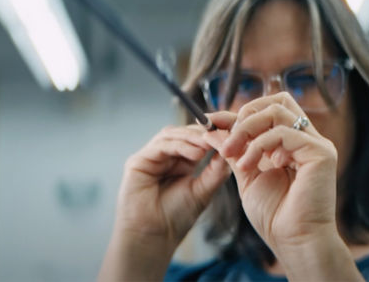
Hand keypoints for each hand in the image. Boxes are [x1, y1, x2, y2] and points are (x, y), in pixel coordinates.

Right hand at [115, 124, 230, 246]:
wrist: (153, 237)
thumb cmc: (176, 217)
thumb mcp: (203, 190)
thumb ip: (216, 169)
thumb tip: (230, 148)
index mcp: (180, 162)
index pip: (195, 139)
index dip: (211, 135)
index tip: (231, 135)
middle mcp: (164, 157)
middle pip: (182, 133)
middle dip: (202, 132)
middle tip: (220, 135)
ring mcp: (150, 158)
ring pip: (171, 135)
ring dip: (192, 137)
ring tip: (209, 145)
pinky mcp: (138, 161)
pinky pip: (160, 146)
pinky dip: (180, 145)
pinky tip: (196, 153)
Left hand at [205, 92, 338, 252]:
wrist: (293, 241)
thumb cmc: (274, 216)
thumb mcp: (246, 175)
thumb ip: (234, 150)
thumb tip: (211, 129)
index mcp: (292, 143)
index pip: (267, 112)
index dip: (237, 113)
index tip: (209, 122)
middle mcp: (307, 139)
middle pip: (277, 101)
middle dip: (245, 115)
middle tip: (227, 142)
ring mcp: (316, 144)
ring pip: (278, 112)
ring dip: (247, 131)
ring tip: (233, 156)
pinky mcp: (322, 153)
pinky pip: (286, 132)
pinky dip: (261, 145)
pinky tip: (251, 166)